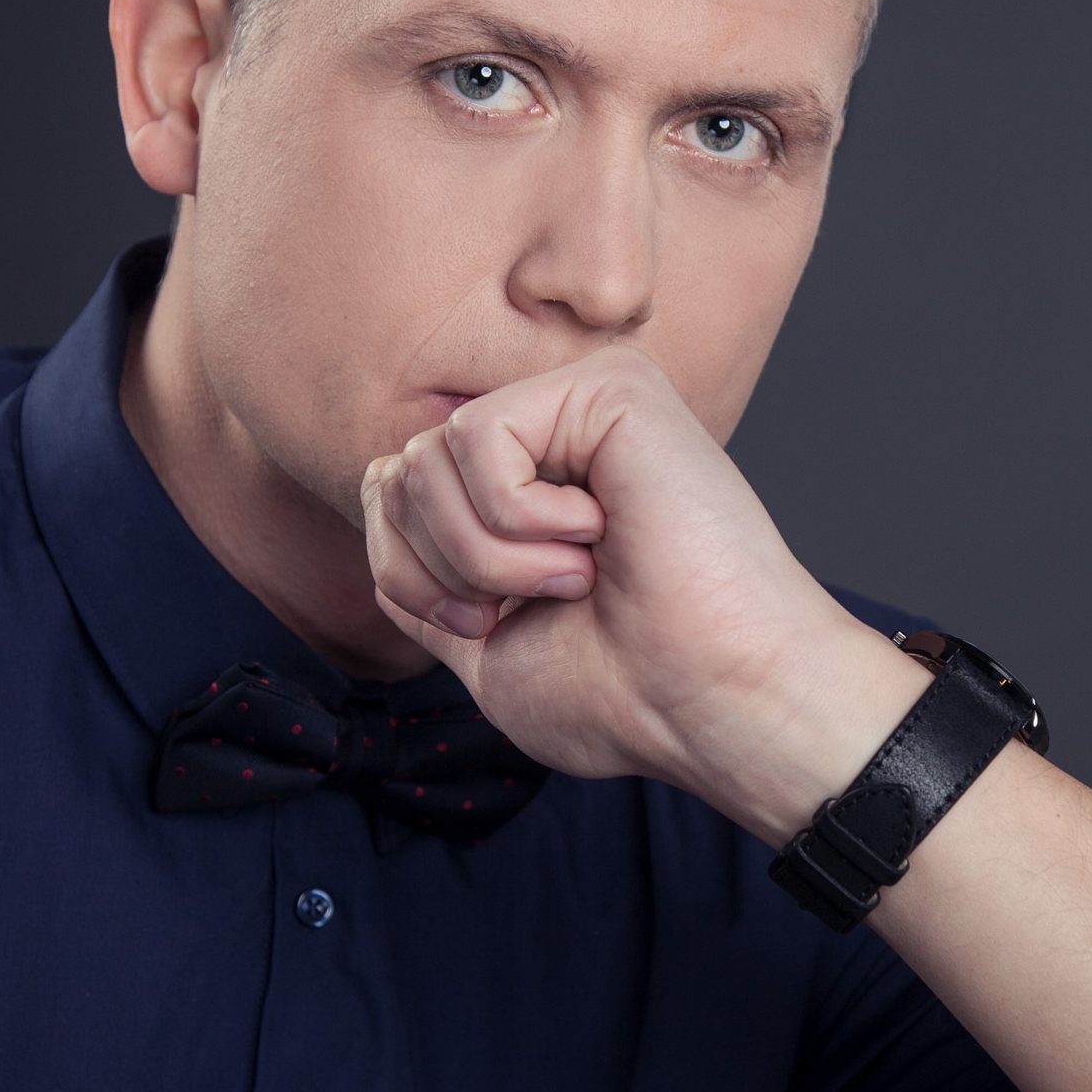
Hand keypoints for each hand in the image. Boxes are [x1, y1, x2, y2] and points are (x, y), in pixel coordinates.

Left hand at [360, 348, 918, 838]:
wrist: (715, 706)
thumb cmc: (624, 691)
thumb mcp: (478, 640)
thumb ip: (418, 565)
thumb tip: (377, 480)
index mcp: (529, 482)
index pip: (389, 489)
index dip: (406, 572)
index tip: (489, 626)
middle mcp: (554, 428)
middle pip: (397, 473)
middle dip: (441, 571)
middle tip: (541, 604)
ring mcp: (581, 399)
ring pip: (427, 457)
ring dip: (485, 554)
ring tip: (574, 577)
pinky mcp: (608, 385)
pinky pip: (477, 438)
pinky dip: (516, 520)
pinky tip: (596, 536)